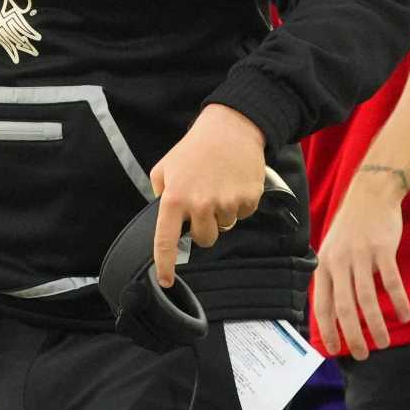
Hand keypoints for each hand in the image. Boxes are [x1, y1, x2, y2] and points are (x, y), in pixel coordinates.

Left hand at [148, 104, 265, 287]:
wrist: (230, 128)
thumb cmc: (194, 148)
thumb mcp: (165, 167)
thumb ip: (160, 195)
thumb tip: (165, 219)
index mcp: (174, 197)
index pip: (165, 241)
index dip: (165, 265)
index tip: (166, 281)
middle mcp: (200, 204)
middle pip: (203, 239)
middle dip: (203, 227)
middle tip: (203, 202)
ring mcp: (226, 203)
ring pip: (224, 227)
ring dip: (221, 213)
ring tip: (218, 185)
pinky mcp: (248, 200)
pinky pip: (242, 215)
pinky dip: (238, 204)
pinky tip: (233, 183)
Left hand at [313, 168, 409, 358]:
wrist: (369, 194)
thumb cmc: (351, 228)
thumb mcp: (332, 250)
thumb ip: (332, 277)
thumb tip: (333, 313)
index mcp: (324, 264)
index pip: (322, 304)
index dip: (328, 329)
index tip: (336, 350)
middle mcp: (339, 261)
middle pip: (344, 306)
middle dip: (352, 335)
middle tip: (362, 355)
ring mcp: (360, 255)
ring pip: (367, 298)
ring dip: (376, 325)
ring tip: (385, 342)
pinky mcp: (382, 249)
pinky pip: (391, 282)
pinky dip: (398, 302)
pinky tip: (404, 316)